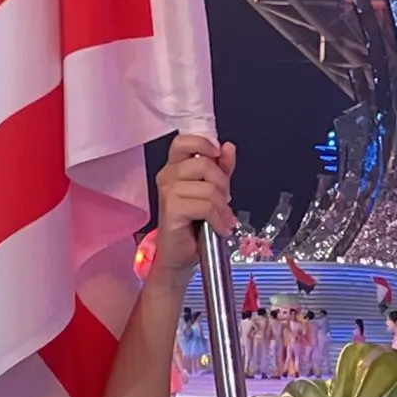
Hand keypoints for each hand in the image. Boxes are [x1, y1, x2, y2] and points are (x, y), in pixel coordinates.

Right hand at [153, 134, 235, 275]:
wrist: (180, 255)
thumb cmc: (193, 224)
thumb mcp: (213, 191)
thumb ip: (221, 168)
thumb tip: (228, 148)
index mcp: (175, 167)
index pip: (185, 141)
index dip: (204, 144)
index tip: (218, 157)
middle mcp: (167, 176)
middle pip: (204, 164)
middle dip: (222, 184)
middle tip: (224, 201)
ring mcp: (167, 191)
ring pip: (208, 188)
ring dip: (222, 207)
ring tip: (222, 219)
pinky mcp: (171, 208)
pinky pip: (205, 206)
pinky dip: (218, 219)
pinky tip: (219, 227)